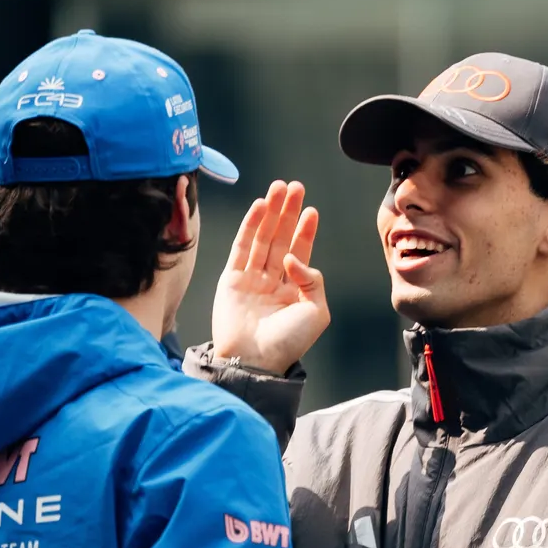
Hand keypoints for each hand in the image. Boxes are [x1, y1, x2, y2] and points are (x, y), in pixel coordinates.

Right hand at [212, 180, 329, 374]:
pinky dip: (250, 226)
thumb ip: (312, 280)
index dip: (305, 230)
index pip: (300, 252)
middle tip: (294, 186)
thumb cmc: (288, 342)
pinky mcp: (230, 279)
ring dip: (270, 213)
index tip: (310, 209)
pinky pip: (241, 247)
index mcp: (294, 290)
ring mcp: (250, 279)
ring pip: (262, 238)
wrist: (255, 361)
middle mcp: (272, 281)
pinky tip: (259, 207)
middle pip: (280, 238)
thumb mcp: (316, 312)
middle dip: (287, 212)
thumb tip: (292, 258)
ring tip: (278, 189)